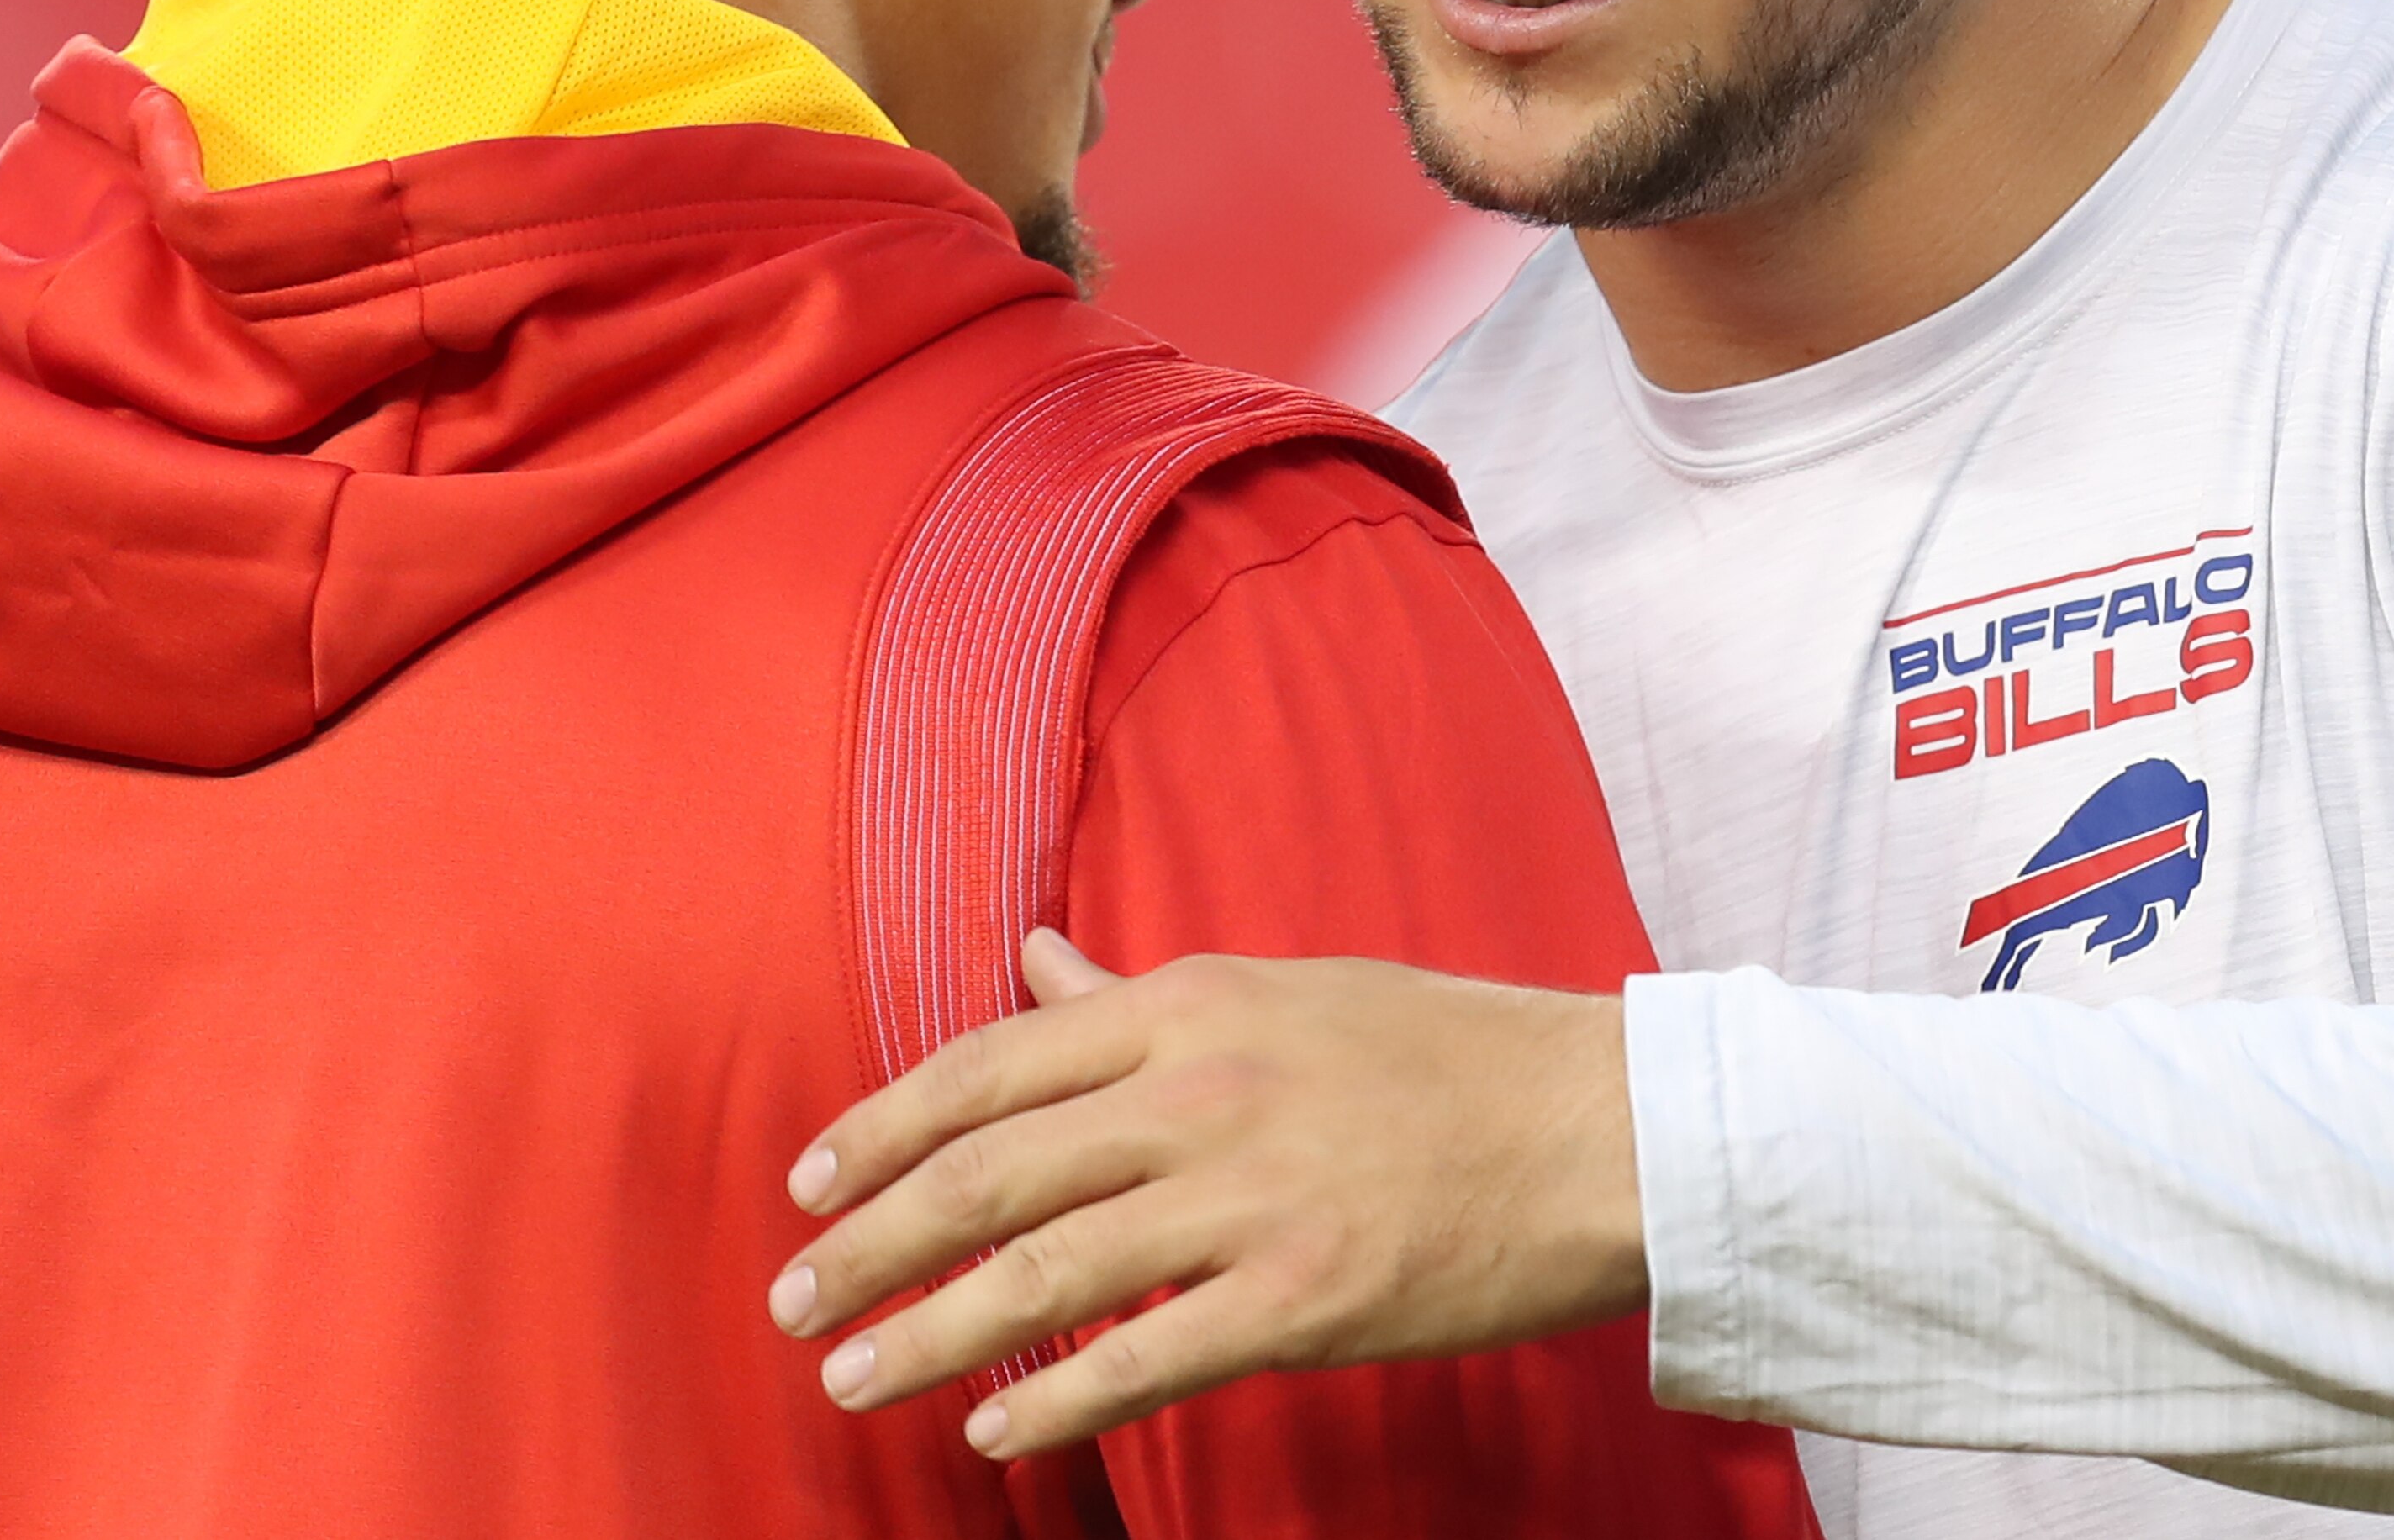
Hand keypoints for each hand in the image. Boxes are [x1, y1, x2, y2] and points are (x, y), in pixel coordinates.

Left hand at [767, 930, 1646, 1458]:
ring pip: (1043, 1270)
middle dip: (871, 1242)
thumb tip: (1030, 963)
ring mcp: (1251, 1198)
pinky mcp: (1305, 1297)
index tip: (807, 1182)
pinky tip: (989, 1431)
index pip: (990, 1067)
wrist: (1601, 1128)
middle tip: (792, 1300)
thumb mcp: (1279, 990)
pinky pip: (1147, 1356)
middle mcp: (1201, 1093)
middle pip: (989, 1171)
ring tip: (850, 1376)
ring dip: (927, 1333)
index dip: (882, 1128)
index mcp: (1190, 1008)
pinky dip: (1053, 1399)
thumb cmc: (1444, 1055)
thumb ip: (1139, 997)